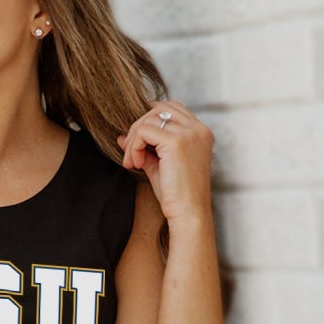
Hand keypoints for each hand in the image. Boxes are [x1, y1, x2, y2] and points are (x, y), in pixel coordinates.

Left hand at [115, 99, 214, 227]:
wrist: (188, 214)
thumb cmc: (176, 196)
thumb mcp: (160, 165)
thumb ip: (144, 148)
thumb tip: (122, 137)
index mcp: (201, 133)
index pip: (172, 108)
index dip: (150, 120)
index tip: (138, 142)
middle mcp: (198, 129)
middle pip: (159, 108)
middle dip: (139, 127)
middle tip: (131, 154)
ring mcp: (189, 133)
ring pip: (149, 119)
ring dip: (134, 139)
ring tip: (133, 162)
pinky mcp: (176, 142)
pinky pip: (144, 131)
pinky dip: (134, 146)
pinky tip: (136, 165)